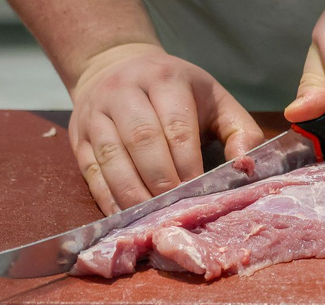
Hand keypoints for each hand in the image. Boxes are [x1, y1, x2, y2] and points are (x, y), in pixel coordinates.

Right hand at [69, 43, 263, 214]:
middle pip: (142, 141)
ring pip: (112, 158)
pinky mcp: (78, 136)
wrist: (116, 65)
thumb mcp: (215, 100)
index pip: (176, 127)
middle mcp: (125, 91)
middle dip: (162, 182)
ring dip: (133, 194)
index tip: (199, 193)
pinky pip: (91, 171)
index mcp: (165, 80)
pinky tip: (127, 217)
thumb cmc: (178, 93)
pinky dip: (109, 198)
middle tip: (177, 211)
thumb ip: (240, 131)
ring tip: (153, 219)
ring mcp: (96, 113)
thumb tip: (246, 168)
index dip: (188, 165)